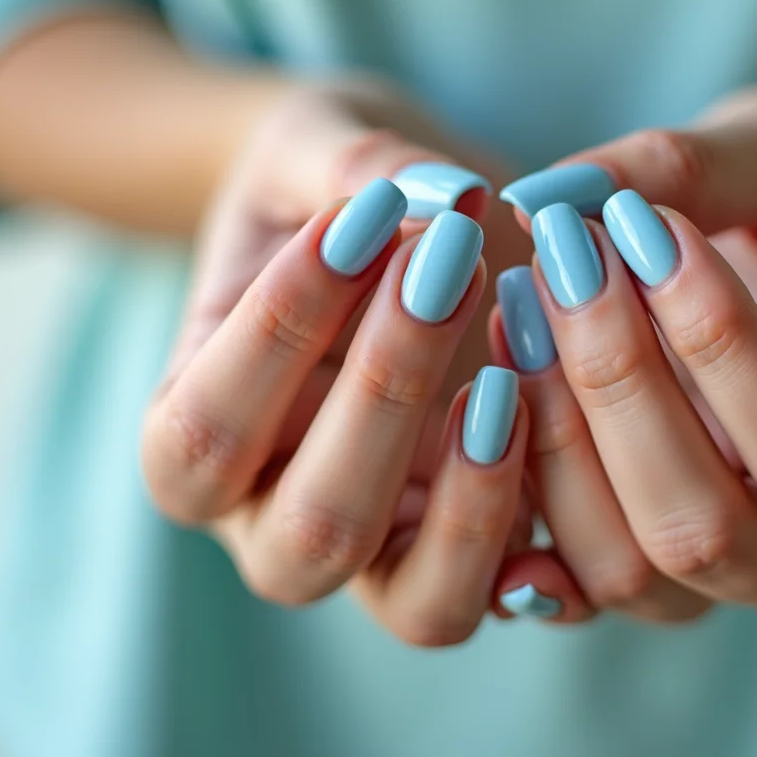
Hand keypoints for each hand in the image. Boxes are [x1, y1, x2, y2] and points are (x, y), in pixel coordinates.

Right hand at [140, 80, 550, 645]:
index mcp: (193, 435)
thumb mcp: (313, 152)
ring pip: (421, 605)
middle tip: (451, 264)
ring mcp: (384, 556)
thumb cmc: (324, 193)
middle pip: (315, 535)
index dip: (275, 336)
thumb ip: (354, 168)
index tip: (359, 219)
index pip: (199, 435)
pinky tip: (563, 427)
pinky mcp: (473, 551)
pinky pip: (511, 590)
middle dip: (388, 398)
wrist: (384, 228)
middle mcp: (275, 521)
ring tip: (510, 373)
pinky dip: (547, 533)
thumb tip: (442, 199)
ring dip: (475, 499)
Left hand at [492, 89, 756, 619]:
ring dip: (553, 435)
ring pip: (622, 567)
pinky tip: (484, 386)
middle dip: (617, 385)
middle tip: (561, 253)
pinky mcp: (627, 565)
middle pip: (702, 528)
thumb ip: (700, 169)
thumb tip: (550, 195)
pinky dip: (515, 494)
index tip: (648, 224)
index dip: (720, 345)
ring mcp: (711, 574)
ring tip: (518, 302)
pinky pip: (559, 578)